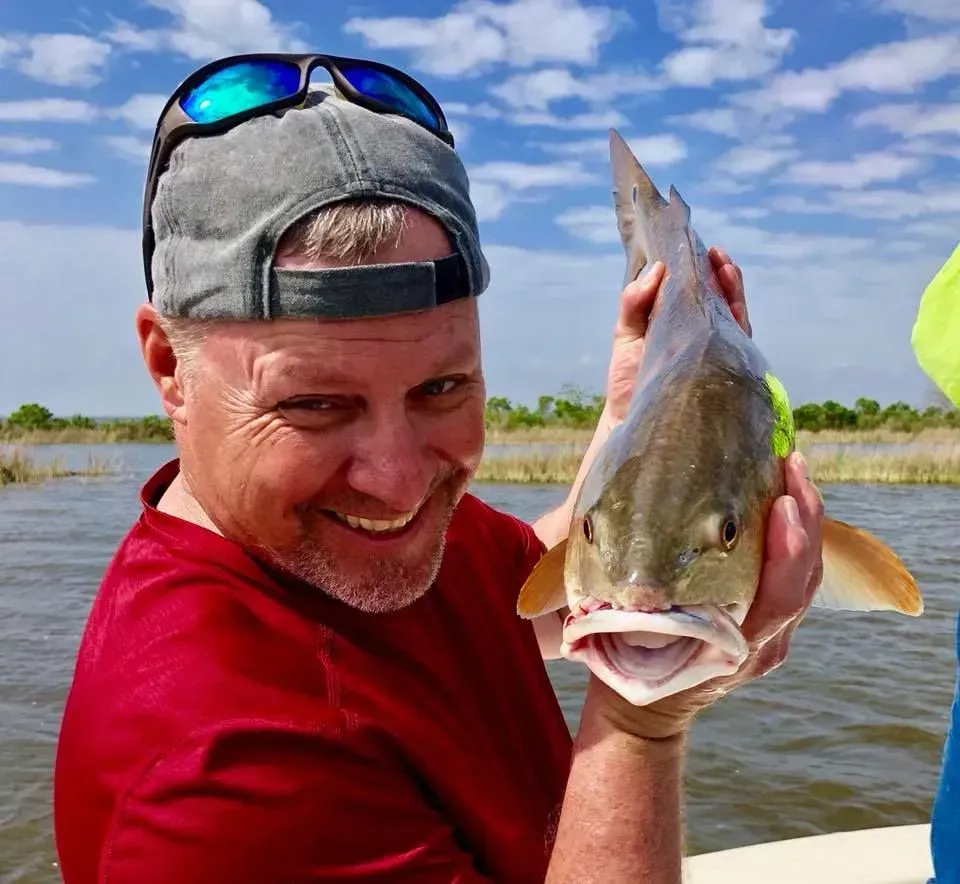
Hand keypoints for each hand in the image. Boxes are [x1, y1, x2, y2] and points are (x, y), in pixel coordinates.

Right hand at [592, 451, 823, 740]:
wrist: (643, 717)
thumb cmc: (625, 668)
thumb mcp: (619, 634)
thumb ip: (634, 599)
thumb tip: (627, 545)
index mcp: (733, 647)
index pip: (781, 597)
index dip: (790, 550)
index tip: (783, 501)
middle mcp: (763, 645)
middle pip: (804, 578)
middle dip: (805, 517)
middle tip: (792, 464)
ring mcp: (771, 639)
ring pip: (806, 576)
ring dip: (804, 521)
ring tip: (791, 471)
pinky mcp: (769, 628)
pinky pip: (794, 579)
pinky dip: (795, 538)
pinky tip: (781, 500)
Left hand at [602, 247, 750, 427]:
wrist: (628, 421)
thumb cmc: (628, 380)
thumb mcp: (626, 334)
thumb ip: (634, 303)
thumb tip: (656, 270)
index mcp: (681, 325)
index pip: (700, 293)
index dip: (705, 271)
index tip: (703, 250)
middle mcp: (703, 338)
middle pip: (722, 301)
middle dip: (724, 276)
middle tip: (717, 256)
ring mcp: (715, 354)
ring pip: (735, 317)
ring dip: (733, 292)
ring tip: (725, 269)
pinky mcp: (723, 372)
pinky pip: (737, 342)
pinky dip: (738, 321)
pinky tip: (734, 305)